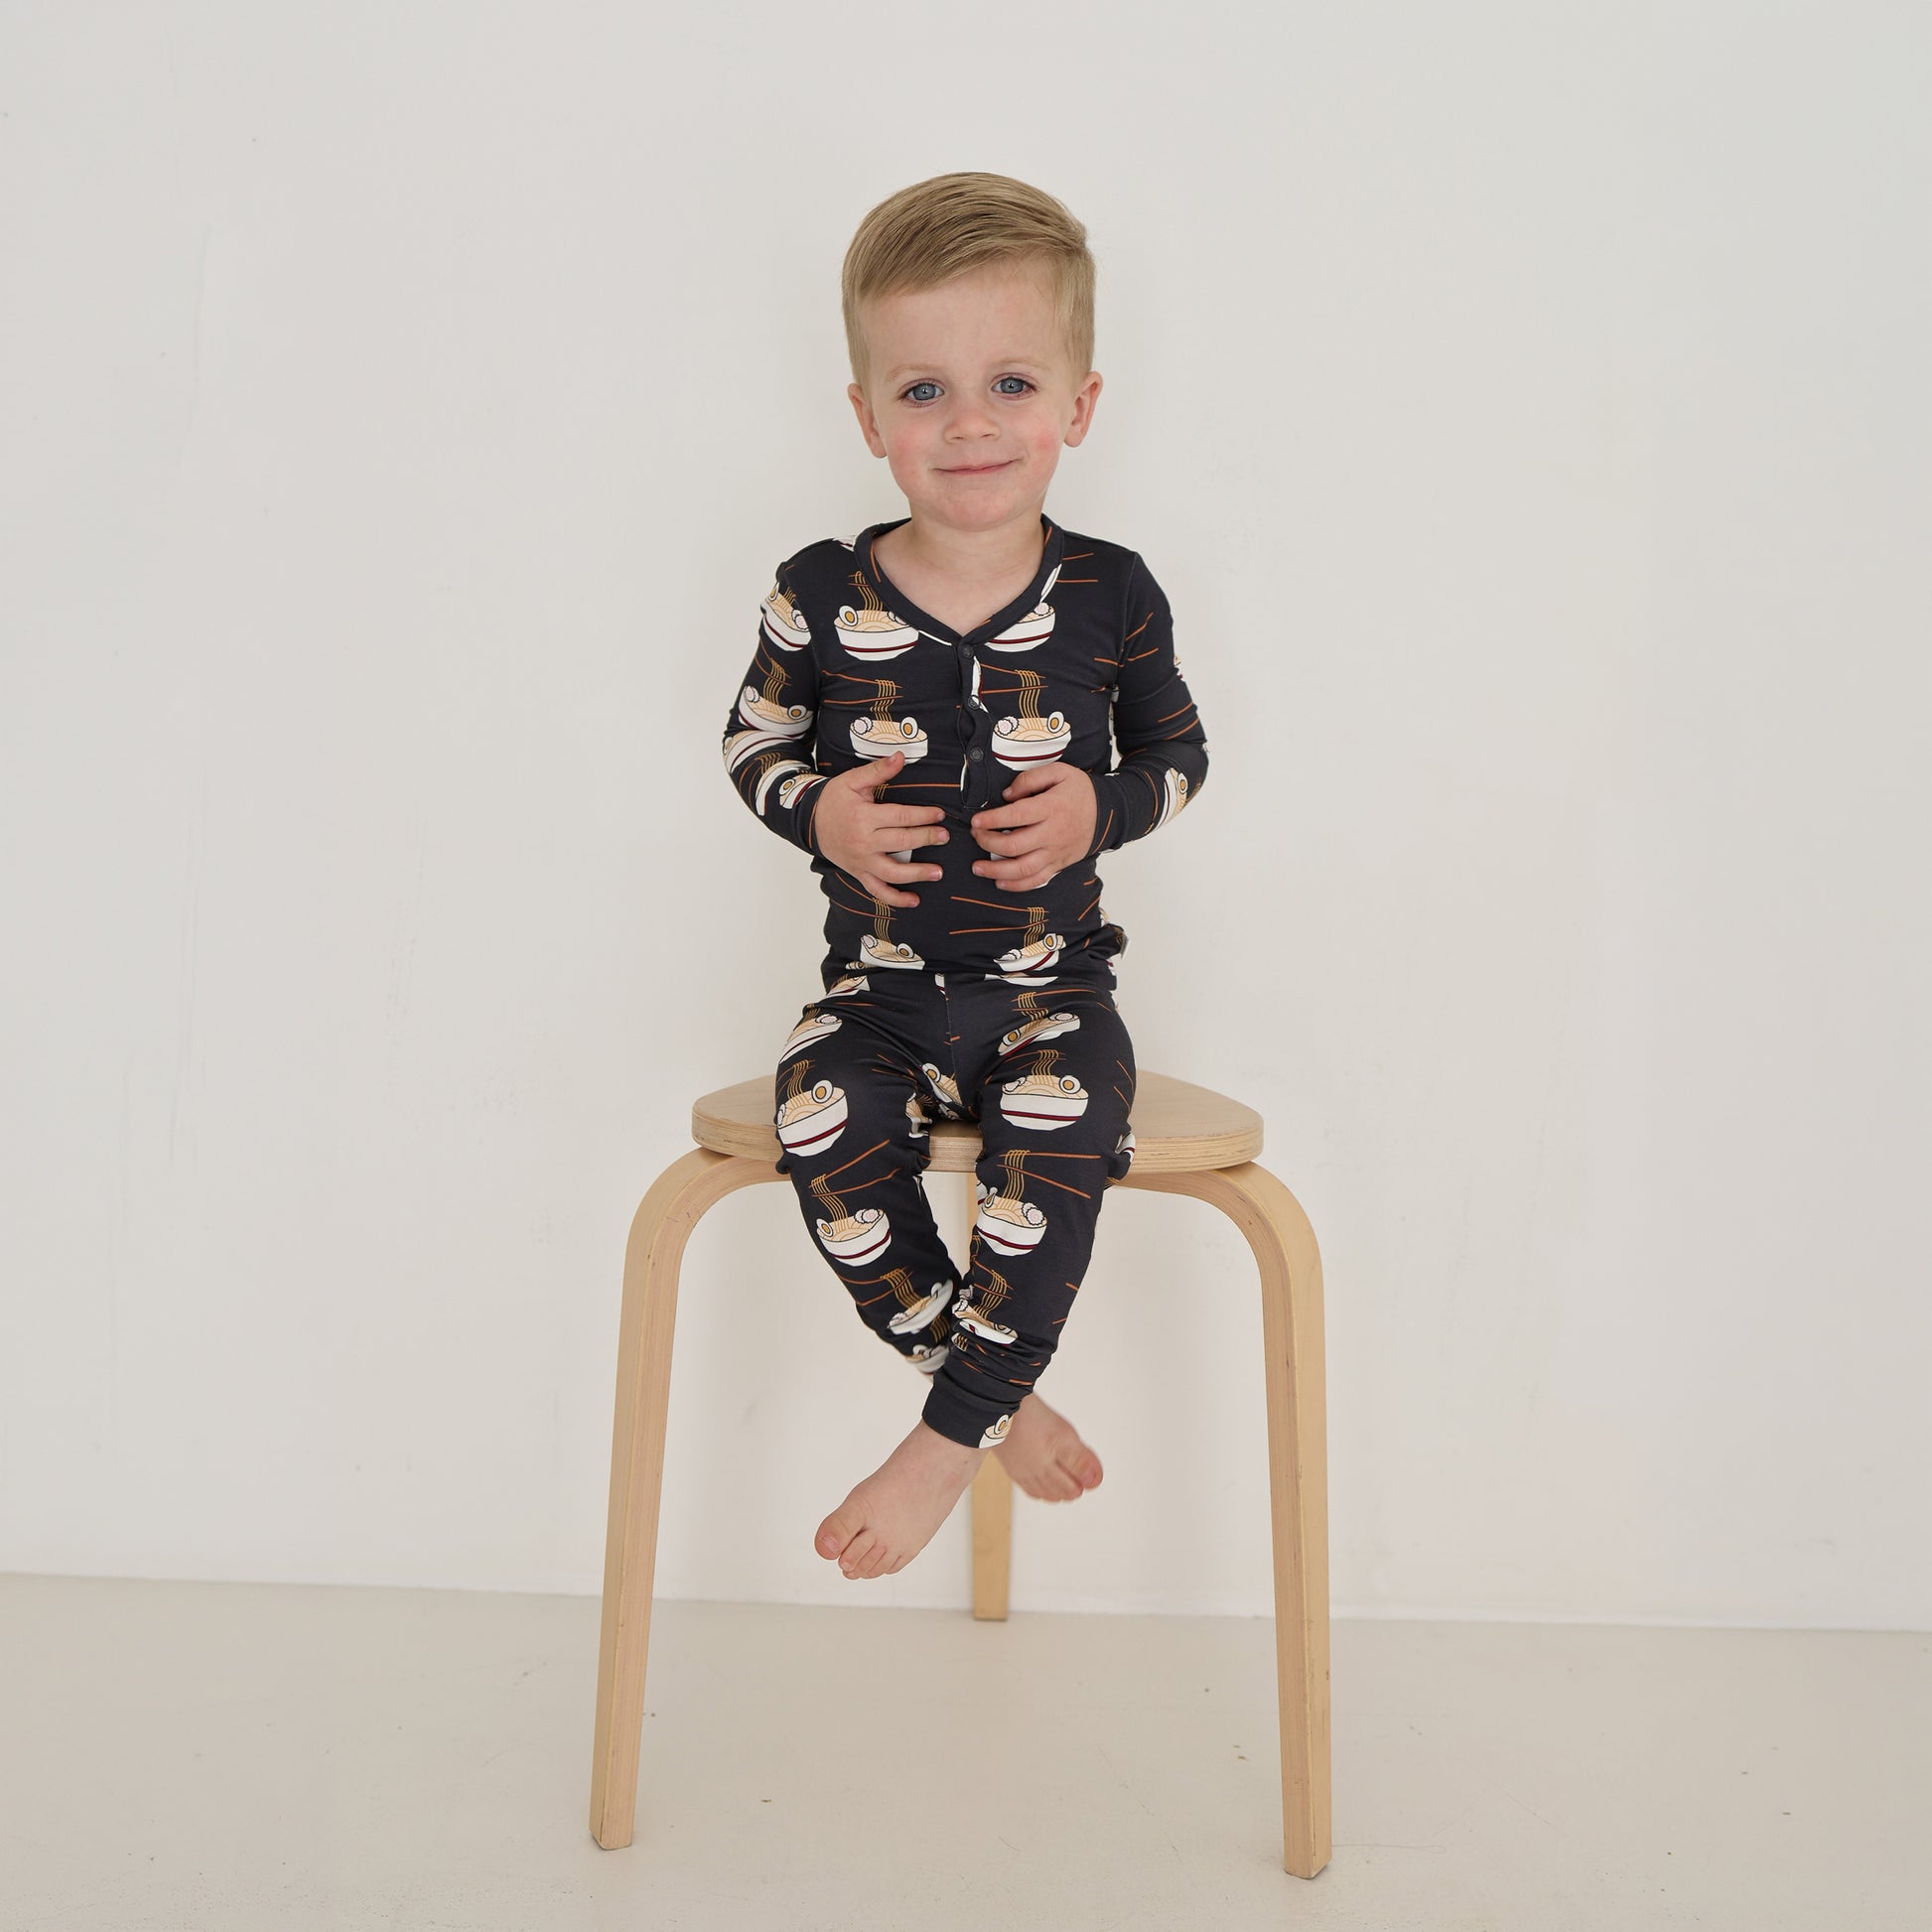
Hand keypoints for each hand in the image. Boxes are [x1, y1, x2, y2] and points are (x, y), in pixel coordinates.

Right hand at [810, 748, 948, 907]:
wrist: (810, 822)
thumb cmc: (833, 800)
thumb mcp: (852, 781)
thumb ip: (878, 771)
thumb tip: (901, 757)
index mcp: (864, 817)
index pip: (900, 817)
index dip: (923, 815)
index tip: (939, 814)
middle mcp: (864, 842)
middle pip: (901, 842)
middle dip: (926, 839)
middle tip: (944, 837)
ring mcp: (862, 861)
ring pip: (892, 873)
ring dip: (917, 874)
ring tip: (938, 872)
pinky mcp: (859, 873)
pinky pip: (877, 890)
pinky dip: (895, 899)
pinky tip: (914, 901)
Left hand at [969, 762, 1096, 891]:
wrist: (1107, 813)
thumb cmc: (1079, 792)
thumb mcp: (1059, 772)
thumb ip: (1030, 779)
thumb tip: (1007, 795)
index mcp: (1051, 808)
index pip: (1016, 816)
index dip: (992, 820)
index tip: (976, 821)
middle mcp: (1052, 833)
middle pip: (1014, 845)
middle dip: (987, 842)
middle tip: (975, 836)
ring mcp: (1055, 852)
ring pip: (1022, 869)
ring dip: (995, 870)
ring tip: (977, 867)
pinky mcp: (1058, 865)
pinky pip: (1036, 880)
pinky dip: (1016, 885)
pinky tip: (999, 881)